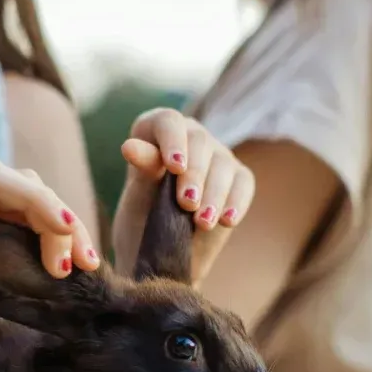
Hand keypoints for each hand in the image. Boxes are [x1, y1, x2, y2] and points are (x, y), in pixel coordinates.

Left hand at [111, 107, 254, 283]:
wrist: (162, 250)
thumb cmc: (142, 216)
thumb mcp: (137, 195)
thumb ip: (140, 170)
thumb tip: (129, 146)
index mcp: (157, 130)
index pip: (168, 121)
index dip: (173, 140)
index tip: (174, 166)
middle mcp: (190, 135)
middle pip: (199, 142)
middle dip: (194, 174)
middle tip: (186, 203)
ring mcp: (217, 155)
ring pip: (223, 164)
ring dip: (214, 194)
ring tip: (202, 222)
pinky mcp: (237, 177)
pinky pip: (243, 183)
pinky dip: (236, 202)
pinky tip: (227, 220)